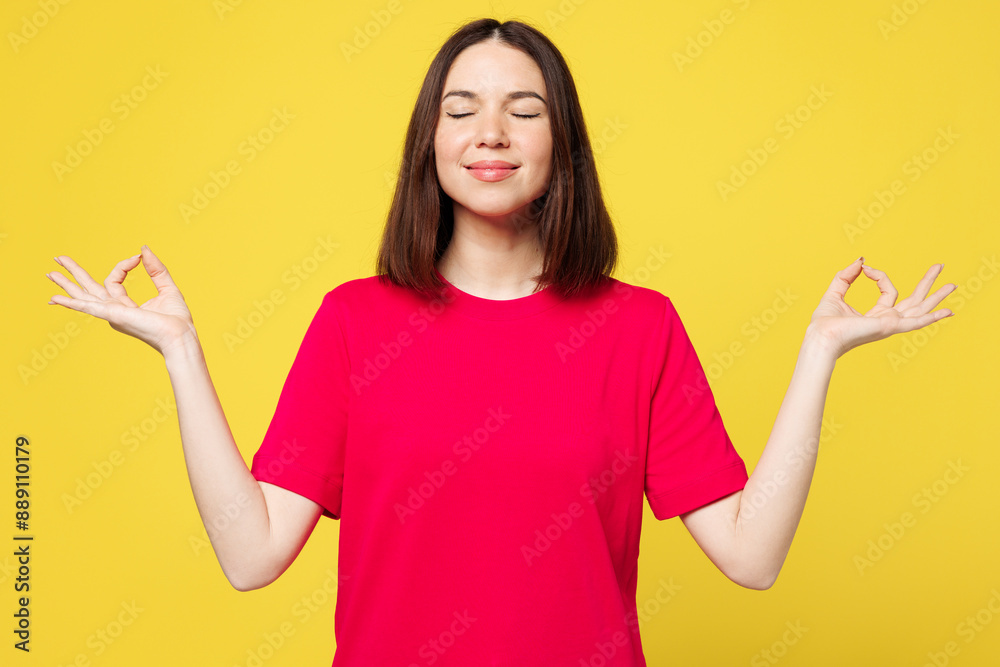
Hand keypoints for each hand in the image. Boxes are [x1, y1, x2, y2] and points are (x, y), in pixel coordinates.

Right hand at [46, 245, 197, 356]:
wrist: (181, 336)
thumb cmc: (176, 320)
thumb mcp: (167, 287)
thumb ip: (155, 268)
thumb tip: (143, 249)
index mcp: (124, 305)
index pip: (114, 279)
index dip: (123, 265)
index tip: (137, 257)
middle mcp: (114, 310)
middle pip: (88, 288)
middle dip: (72, 273)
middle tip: (57, 259)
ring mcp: (112, 313)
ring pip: (84, 295)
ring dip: (65, 284)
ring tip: (49, 272)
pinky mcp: (113, 314)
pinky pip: (88, 307)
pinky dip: (71, 302)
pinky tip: (55, 299)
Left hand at [806, 257, 955, 358]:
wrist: (821, 336)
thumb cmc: (825, 323)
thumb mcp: (835, 292)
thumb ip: (846, 276)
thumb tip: (860, 261)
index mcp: (876, 315)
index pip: (888, 291)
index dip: (878, 275)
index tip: (864, 267)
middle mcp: (887, 321)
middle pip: (914, 300)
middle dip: (928, 283)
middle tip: (940, 265)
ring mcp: (891, 325)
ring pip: (920, 308)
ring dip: (937, 296)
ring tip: (953, 285)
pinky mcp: (890, 327)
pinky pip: (916, 322)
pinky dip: (932, 317)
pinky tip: (948, 312)